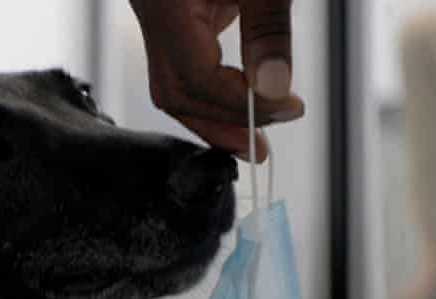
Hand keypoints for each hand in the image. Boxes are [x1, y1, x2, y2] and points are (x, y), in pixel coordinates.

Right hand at [130, 0, 303, 161]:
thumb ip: (267, 31)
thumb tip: (273, 89)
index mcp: (166, 4)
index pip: (196, 77)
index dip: (240, 104)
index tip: (284, 108)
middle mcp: (151, 13)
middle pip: (174, 93)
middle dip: (221, 125)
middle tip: (261, 145)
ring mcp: (156, 17)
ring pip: (172, 88)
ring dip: (214, 117)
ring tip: (252, 136)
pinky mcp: (170, 17)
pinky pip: (180, 69)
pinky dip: (209, 92)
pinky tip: (236, 104)